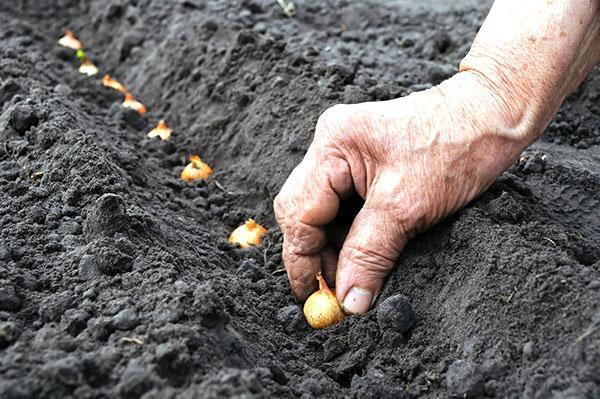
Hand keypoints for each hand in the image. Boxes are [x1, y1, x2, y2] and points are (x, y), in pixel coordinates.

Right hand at [274, 71, 532, 313]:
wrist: (492, 114)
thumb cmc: (456, 146)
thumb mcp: (408, 207)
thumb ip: (369, 254)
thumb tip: (349, 300)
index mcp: (333, 145)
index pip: (299, 211)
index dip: (302, 258)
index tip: (312, 295)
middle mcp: (331, 145)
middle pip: (303, 210)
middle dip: (315, 254)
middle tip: (333, 292)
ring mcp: (345, 152)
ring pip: (322, 211)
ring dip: (332, 246)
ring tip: (350, 278)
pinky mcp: (362, 162)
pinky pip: (342, 204)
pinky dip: (348, 233)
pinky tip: (360, 254)